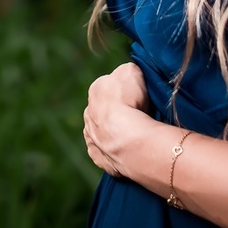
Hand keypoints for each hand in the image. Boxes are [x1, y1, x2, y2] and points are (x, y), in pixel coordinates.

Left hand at [83, 60, 151, 177]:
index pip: (111, 85)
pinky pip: (105, 152)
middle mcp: (89, 112)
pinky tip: (127, 150)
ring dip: (115, 132)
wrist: (128, 138)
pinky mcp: (99, 157)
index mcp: (96, 89)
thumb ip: (127, 70)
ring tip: (136, 135)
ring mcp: (92, 136)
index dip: (126, 90)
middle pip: (105, 109)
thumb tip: (128, 74)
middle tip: (139, 116)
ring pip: (103, 131)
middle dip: (118, 112)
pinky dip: (114, 151)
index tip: (139, 96)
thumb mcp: (131, 71)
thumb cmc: (131, 101)